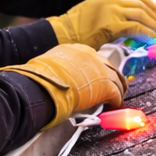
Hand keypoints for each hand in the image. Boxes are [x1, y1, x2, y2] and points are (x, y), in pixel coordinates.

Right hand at [0, 44, 126, 129]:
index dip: (94, 69)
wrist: (43, 87)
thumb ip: (56, 70)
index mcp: (74, 50)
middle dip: (111, 77)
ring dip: (117, 89)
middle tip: (113, 87)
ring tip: (116, 99)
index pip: (91, 58)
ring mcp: (100, 69)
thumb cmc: (39, 80)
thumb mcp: (47, 67)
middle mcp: (89, 55)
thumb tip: (55, 79)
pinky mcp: (106, 85)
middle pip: (107, 66)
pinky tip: (113, 106)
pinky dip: (116, 101)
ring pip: (116, 79)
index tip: (95, 77)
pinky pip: (116, 93)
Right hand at [47, 0, 155, 48]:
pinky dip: (146, 33)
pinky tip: (150, 38)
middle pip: (141, 3)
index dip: (150, 4)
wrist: (61, 33)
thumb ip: (111, 11)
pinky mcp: (111, 24)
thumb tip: (130, 22)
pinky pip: (135, 27)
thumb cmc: (76, 28)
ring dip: (153, 24)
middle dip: (155, 14)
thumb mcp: (94, 11)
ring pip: (140, 14)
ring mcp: (110, 10)